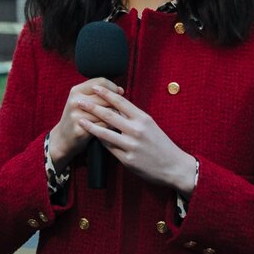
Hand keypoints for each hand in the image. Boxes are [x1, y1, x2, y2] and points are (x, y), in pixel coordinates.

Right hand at [49, 78, 122, 165]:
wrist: (63, 138)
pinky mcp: (80, 129)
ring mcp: (77, 115)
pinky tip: (112, 128)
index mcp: (76, 90)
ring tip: (118, 119)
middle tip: (120, 109)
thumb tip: (120, 90)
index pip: (101, 81)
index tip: (119, 93)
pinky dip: (111, 126)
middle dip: (115, 103)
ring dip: (116, 116)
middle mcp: (75, 101)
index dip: (113, 87)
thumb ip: (99, 94)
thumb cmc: (79, 117)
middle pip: (105, 97)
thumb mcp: (83, 101)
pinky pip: (104, 125)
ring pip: (107, 112)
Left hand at [78, 85, 198, 193]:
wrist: (174, 166)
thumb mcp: (150, 126)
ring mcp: (131, 145)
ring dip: (89, 125)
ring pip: (105, 132)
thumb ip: (134, 117)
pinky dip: (99, 140)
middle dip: (92, 106)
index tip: (94, 86)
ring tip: (79, 119)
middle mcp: (136, 130)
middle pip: (109, 115)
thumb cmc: (161, 144)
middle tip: (79, 101)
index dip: (106, 93)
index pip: (121, 102)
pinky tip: (91, 136)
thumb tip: (117, 107)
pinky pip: (109, 148)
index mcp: (143, 118)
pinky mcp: (127, 160)